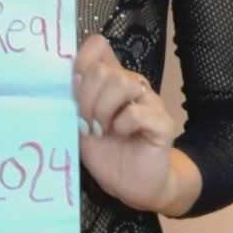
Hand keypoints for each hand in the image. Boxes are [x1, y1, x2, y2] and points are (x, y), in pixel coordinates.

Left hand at [72, 34, 175, 211]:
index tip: (74, 87)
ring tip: (101, 129)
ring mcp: (149, 101)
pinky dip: (122, 125)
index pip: (98, 46)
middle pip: (103, 69)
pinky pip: (137, 111)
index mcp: (110, 80)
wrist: (132, 185)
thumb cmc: (106, 153)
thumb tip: (70, 77)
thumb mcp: (80, 124)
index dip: (82, 59)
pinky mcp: (162, 122)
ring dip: (102, 109)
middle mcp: (131, 84)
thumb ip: (75, 100)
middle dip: (86, 97)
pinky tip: (121, 135)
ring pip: (121, 82)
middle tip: (86, 122)